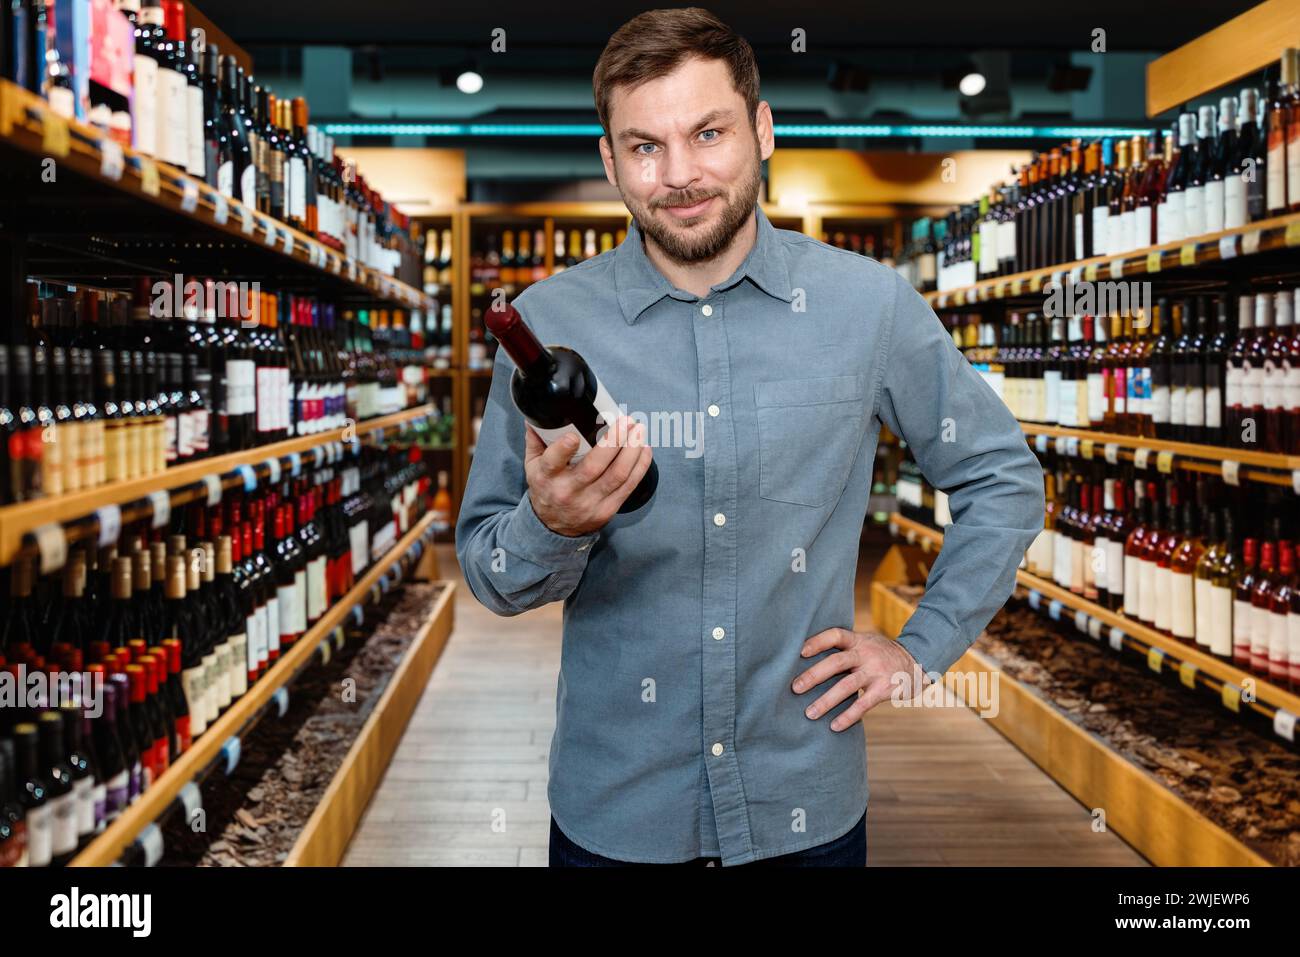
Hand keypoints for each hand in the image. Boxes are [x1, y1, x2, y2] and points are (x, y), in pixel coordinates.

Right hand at [525, 415, 654, 536]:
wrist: (554, 527)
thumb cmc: (546, 488)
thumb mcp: (532, 465)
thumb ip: (535, 439)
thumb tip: (536, 415)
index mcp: (546, 477)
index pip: (552, 462)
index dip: (563, 449)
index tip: (573, 436)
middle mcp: (568, 491)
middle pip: (594, 466)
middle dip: (614, 441)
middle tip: (626, 421)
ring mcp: (589, 503)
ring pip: (617, 476)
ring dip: (632, 451)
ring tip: (638, 431)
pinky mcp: (607, 510)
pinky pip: (628, 487)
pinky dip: (640, 466)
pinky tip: (643, 450)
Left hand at [792, 628, 932, 730]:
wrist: (917, 662)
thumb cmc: (880, 654)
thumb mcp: (865, 643)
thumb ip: (845, 648)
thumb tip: (806, 657)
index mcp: (858, 640)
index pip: (835, 635)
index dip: (817, 642)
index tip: (799, 651)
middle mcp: (866, 653)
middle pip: (836, 662)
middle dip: (814, 675)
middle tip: (795, 688)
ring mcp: (876, 671)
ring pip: (847, 686)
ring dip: (826, 701)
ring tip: (809, 714)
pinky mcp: (885, 689)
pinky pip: (863, 704)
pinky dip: (848, 716)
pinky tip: (834, 726)